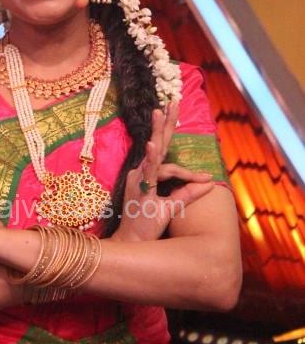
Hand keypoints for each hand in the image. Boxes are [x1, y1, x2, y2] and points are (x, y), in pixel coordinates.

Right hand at [113, 102, 214, 241]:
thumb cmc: (147, 224)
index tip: (195, 156)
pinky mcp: (142, 191)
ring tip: (161, 112)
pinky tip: (152, 145)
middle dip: (164, 122)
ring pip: (155, 155)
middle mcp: (142, 174)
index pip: (163, 153)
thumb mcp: (172, 206)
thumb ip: (188, 193)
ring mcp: (140, 180)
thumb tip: (210, 183)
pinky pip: (149, 172)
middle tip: (171, 101)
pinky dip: (151, 158)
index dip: (177, 147)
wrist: (132, 242)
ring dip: (158, 133)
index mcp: (148, 175)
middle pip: (157, 144)